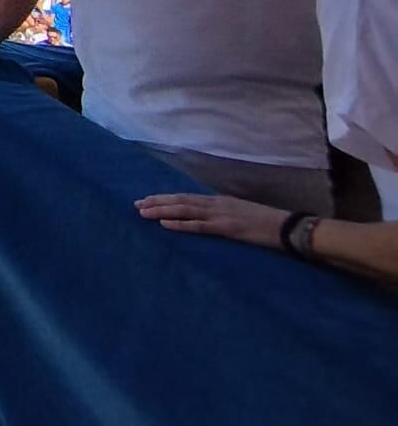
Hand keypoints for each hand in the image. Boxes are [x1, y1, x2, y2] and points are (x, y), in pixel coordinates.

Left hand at [135, 192, 287, 248]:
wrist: (289, 227)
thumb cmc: (267, 223)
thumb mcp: (240, 214)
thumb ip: (223, 214)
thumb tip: (207, 218)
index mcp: (219, 201)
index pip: (186, 197)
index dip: (165, 199)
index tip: (146, 200)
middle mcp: (216, 204)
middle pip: (180, 200)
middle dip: (157, 202)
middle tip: (136, 205)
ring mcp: (221, 215)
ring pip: (185, 210)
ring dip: (162, 210)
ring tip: (143, 212)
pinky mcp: (228, 228)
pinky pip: (199, 226)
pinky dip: (180, 224)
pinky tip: (165, 224)